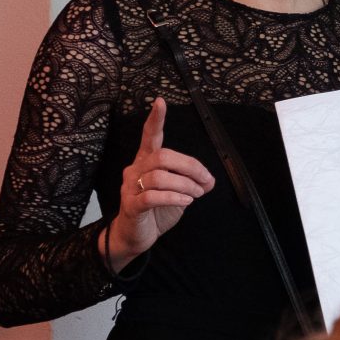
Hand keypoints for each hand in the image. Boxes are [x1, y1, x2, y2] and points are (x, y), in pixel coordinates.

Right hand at [106, 99, 213, 270]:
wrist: (135, 237)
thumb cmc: (156, 211)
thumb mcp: (178, 194)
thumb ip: (190, 183)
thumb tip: (208, 180)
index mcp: (146, 162)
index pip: (150, 136)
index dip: (155, 119)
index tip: (160, 102)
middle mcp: (135, 170)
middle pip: (162, 156)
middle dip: (190, 166)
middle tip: (205, 181)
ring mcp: (130, 188)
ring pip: (159, 176)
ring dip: (185, 185)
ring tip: (196, 195)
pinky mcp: (131, 206)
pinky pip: (152, 196)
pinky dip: (173, 197)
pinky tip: (186, 201)